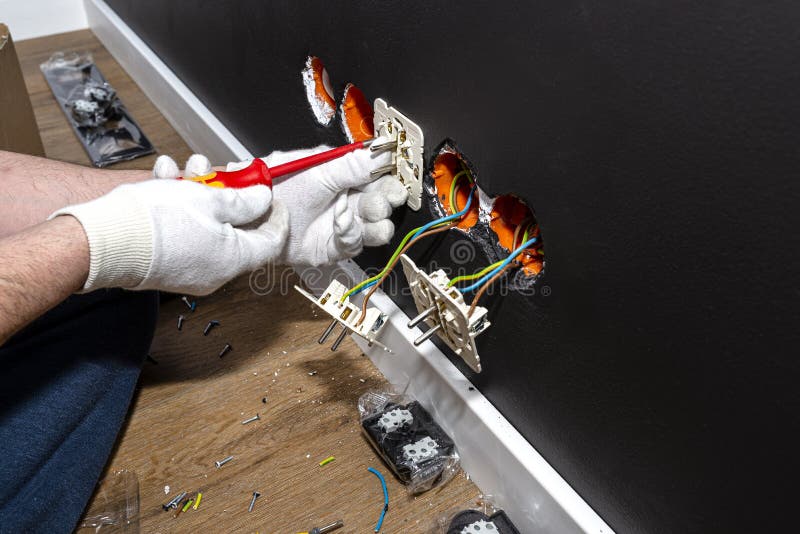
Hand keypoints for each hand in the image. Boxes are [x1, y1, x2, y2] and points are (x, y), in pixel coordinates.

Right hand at [50, 174, 287, 294]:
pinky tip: (166, 182)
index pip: (272, 241)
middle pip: (237, 230)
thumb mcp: (210, 198)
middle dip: (229, 194)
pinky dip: (182, 209)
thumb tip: (262, 200)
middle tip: (222, 171)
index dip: (276, 214)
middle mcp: (215, 272)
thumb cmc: (153, 220)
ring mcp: (190, 272)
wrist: (101, 240)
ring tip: (186, 169)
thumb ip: (244, 200)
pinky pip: (186, 235)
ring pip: (208, 227)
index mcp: (234, 260)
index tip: (271, 194)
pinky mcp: (167, 266)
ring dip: (201, 194)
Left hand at [227, 146, 407, 265]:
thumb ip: (352, 165)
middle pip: (381, 205)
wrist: (251, 216)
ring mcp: (339, 225)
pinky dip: (351, 234)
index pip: (379, 178)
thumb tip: (381, 155)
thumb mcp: (316, 170)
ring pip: (375, 229)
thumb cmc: (274, 186)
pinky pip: (353, 245)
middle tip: (381, 202)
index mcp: (343, 176)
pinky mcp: (331, 247)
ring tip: (369, 217)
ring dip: (376, 224)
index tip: (397, 184)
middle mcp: (345, 201)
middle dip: (384, 203)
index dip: (391, 181)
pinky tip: (342, 224)